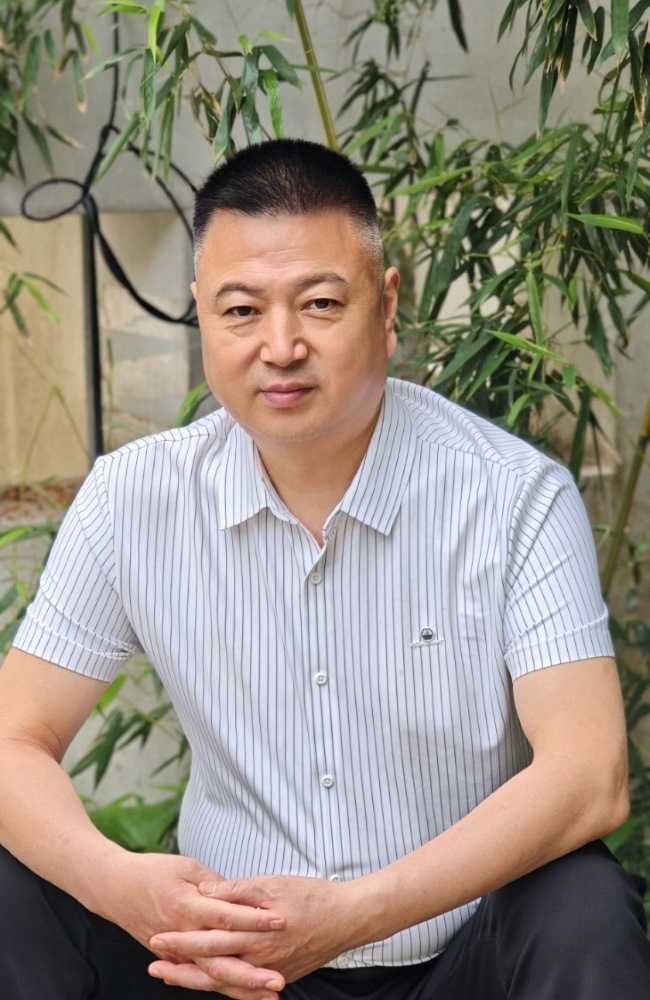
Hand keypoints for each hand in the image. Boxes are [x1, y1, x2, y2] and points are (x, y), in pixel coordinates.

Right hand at [99, 852, 285, 977]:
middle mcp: (182, 934)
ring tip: (267, 996)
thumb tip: (242, 896)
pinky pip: (199, 977)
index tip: (280, 922)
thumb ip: (215, 884)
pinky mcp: (173, 959)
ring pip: (211, 976)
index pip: (226, 916)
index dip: (254, 919)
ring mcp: (176, 951)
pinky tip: (242, 995)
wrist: (115, 888)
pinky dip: (220, 987)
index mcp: (187, 906)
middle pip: (220, 959)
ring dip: (240, 988)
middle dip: (250, 973)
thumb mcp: (187, 867)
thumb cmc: (153, 871)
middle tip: (278, 980)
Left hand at [149, 874, 360, 991]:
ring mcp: (269, 973)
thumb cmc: (312, 897)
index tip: (157, 937)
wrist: (348, 920)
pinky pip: (242, 986)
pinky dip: (221, 984)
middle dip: (179, 967)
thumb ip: (238, 890)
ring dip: (195, 980)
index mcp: (257, 934)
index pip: (210, 941)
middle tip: (152, 964)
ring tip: (170, 975)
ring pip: (224, 983)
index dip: (182, 940)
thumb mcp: (274, 883)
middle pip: (211, 968)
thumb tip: (206, 890)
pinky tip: (206, 979)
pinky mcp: (278, 977)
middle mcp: (260, 960)